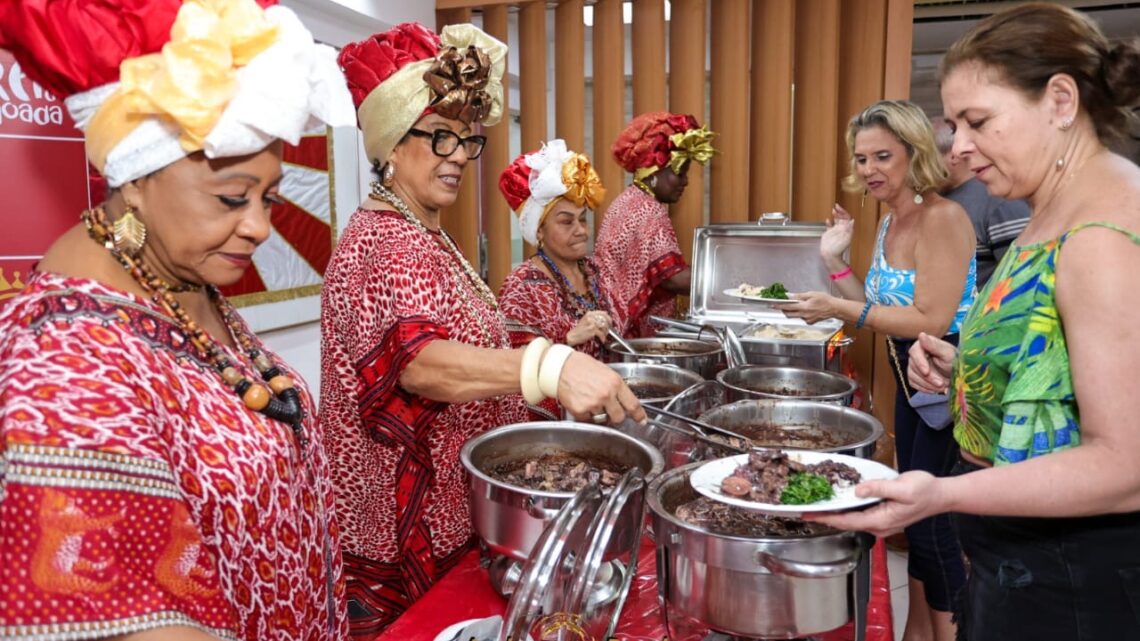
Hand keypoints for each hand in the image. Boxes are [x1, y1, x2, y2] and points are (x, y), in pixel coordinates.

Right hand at [557, 351, 645, 424]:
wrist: (559, 367)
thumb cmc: (580, 365)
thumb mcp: (605, 371)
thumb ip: (615, 386)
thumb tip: (622, 399)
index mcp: (615, 382)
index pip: (632, 404)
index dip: (638, 414)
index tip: (641, 420)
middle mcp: (606, 394)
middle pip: (619, 417)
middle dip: (616, 416)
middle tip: (609, 411)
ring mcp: (594, 404)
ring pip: (602, 419)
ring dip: (598, 413)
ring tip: (590, 400)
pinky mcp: (581, 411)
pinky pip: (588, 419)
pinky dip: (585, 414)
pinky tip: (581, 402)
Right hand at [566, 311, 611, 346]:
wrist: (572, 336)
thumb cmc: (578, 330)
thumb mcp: (585, 320)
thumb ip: (593, 318)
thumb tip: (604, 319)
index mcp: (589, 313)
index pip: (603, 313)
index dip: (608, 318)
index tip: (610, 322)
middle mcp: (591, 317)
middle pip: (605, 319)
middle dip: (608, 326)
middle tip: (608, 330)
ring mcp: (592, 323)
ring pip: (604, 326)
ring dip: (606, 332)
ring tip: (604, 336)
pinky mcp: (592, 330)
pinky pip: (601, 334)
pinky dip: (603, 338)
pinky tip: (602, 340)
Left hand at [778, 291, 835, 323]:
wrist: (834, 308)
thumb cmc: (825, 300)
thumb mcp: (811, 294)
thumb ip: (799, 296)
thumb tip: (789, 296)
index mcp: (804, 307)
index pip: (787, 307)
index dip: (778, 306)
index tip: (772, 305)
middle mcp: (804, 315)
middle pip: (788, 314)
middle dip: (784, 310)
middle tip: (782, 305)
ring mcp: (807, 320)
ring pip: (795, 316)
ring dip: (793, 311)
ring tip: (798, 305)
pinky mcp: (810, 322)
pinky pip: (801, 318)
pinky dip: (800, 314)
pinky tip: (806, 309)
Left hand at [802, 471, 943, 536]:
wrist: (940, 495)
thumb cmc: (924, 491)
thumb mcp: (902, 487)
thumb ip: (878, 488)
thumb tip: (857, 490)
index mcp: (881, 521)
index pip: (846, 522)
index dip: (826, 518)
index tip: (808, 515)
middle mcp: (878, 526)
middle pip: (846, 522)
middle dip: (825, 516)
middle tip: (805, 508)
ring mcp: (881, 523)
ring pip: (852, 519)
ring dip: (834, 513)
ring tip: (816, 504)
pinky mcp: (882, 516)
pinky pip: (859, 514)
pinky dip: (846, 509)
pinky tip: (837, 501)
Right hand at [820, 203, 854, 262]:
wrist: (830, 255)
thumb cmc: (838, 247)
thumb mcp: (846, 238)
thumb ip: (848, 229)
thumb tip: (852, 220)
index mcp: (847, 229)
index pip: (847, 218)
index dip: (844, 212)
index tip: (839, 208)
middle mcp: (842, 229)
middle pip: (842, 218)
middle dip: (840, 212)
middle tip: (835, 207)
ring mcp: (835, 231)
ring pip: (836, 221)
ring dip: (835, 215)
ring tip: (833, 210)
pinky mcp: (829, 234)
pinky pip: (829, 226)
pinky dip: (829, 223)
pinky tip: (828, 220)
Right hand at [908, 332, 957, 392]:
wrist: (957, 373)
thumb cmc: (954, 360)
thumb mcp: (947, 353)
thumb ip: (933, 345)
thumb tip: (921, 334)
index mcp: (923, 345)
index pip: (914, 352)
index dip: (920, 363)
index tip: (927, 372)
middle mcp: (916, 354)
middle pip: (914, 367)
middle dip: (928, 378)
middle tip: (941, 383)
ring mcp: (914, 366)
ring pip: (912, 376)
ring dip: (927, 384)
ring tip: (942, 387)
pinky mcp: (914, 376)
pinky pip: (913, 384)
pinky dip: (924, 388)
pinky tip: (935, 389)